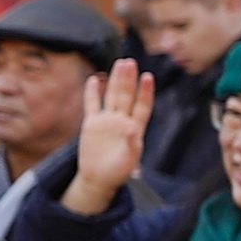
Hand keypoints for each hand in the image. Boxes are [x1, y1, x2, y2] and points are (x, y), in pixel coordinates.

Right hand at [64, 59, 155, 215]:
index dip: (145, 92)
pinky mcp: (92, 124)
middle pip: (126, 96)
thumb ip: (132, 145)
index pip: (142, 106)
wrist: (98, 179)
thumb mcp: (128, 161)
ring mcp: (107, 121)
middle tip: (130, 62)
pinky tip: (94, 80)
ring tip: (120, 64)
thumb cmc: (117, 172)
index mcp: (135, 129)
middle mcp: (122, 121)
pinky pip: (92, 105)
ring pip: (112, 96)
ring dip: (115, 81)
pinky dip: (93, 93)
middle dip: (128, 80)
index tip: (148, 77)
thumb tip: (133, 128)